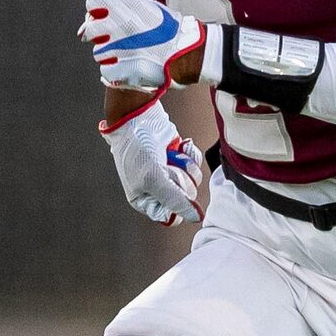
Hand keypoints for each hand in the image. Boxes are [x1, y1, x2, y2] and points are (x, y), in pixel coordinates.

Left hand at [80, 0, 205, 90]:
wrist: (188, 54)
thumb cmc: (169, 30)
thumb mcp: (149, 7)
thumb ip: (124, 5)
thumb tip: (97, 12)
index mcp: (126, 7)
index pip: (93, 3)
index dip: (96, 10)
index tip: (102, 16)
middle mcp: (119, 26)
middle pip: (90, 30)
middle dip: (98, 35)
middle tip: (112, 40)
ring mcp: (120, 50)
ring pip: (98, 52)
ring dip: (109, 54)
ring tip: (127, 54)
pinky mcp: (123, 70)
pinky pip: (106, 71)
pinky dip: (115, 71)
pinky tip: (129, 67)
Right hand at [100, 98, 204, 226]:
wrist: (138, 117)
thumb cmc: (138, 150)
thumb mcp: (154, 179)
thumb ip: (176, 200)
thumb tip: (196, 218)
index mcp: (145, 200)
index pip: (171, 216)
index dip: (177, 205)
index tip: (172, 190)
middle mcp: (158, 189)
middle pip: (186, 198)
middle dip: (180, 179)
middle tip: (166, 167)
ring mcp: (170, 173)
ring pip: (193, 180)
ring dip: (185, 165)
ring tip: (171, 155)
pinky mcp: (179, 158)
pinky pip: (195, 164)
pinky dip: (189, 154)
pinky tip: (179, 146)